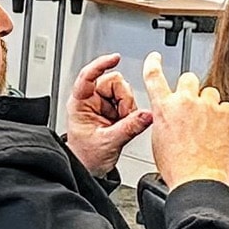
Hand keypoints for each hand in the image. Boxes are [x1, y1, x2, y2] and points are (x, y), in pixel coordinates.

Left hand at [64, 53, 153, 176]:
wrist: (90, 169)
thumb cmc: (87, 157)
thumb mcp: (108, 142)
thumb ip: (129, 127)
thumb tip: (148, 114)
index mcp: (80, 103)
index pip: (88, 77)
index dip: (101, 65)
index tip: (115, 58)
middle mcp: (92, 101)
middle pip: (115, 82)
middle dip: (124, 99)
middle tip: (123, 117)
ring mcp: (104, 105)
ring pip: (125, 92)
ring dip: (129, 107)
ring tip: (121, 124)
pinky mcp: (115, 111)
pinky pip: (131, 103)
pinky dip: (133, 113)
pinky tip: (125, 124)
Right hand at [142, 52, 228, 188]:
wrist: (197, 177)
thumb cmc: (177, 165)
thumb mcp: (159, 138)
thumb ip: (165, 118)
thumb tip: (172, 115)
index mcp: (164, 108)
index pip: (154, 77)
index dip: (153, 63)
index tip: (155, 57)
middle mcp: (185, 102)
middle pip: (189, 78)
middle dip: (190, 89)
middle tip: (193, 106)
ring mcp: (207, 106)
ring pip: (210, 92)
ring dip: (208, 103)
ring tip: (207, 124)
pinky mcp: (226, 113)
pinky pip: (226, 105)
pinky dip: (223, 115)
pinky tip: (218, 129)